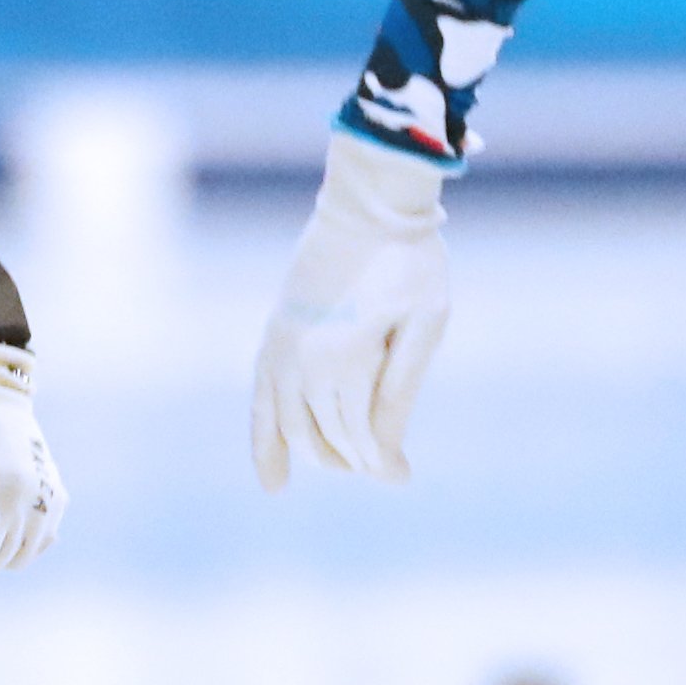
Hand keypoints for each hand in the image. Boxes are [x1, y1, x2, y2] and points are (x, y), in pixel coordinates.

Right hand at [255, 133, 452, 488]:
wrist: (368, 205)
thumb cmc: (410, 263)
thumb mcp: (425, 326)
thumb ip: (399, 392)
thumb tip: (382, 456)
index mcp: (346, 360)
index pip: (360, 438)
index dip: (382, 464)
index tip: (404, 477)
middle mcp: (304, 361)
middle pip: (324, 437)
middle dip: (352, 459)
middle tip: (385, 462)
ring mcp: (281, 348)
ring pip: (290, 426)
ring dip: (315, 452)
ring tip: (341, 463)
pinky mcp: (273, 336)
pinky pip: (261, 400)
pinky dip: (265, 440)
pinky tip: (273, 479)